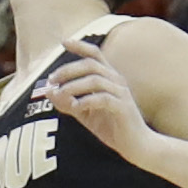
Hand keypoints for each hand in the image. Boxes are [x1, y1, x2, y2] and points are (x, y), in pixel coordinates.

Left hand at [46, 44, 146, 158]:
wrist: (137, 146)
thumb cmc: (113, 127)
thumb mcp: (86, 114)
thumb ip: (68, 102)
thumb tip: (49, 92)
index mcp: (109, 78)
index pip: (95, 55)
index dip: (80, 46)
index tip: (63, 42)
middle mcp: (117, 81)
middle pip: (91, 64)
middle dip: (69, 69)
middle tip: (52, 79)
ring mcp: (122, 94)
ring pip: (95, 80)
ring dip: (74, 86)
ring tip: (60, 94)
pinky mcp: (123, 108)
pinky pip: (104, 98)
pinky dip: (86, 101)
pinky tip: (76, 108)